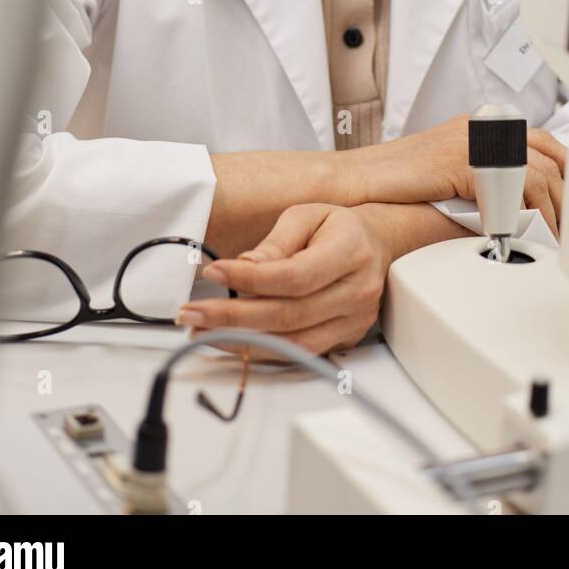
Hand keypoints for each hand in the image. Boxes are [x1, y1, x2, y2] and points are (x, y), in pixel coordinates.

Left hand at [176, 203, 394, 357]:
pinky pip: (299, 353)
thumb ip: (276, 242)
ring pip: (293, 343)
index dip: (251, 280)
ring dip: (241, 341)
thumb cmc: (338, 226)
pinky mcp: (344, 340)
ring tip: (203, 331)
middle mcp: (357, 292)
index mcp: (351, 251)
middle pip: (289, 315)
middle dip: (233, 318)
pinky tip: (231, 342)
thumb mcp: (307, 216)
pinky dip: (262, 350)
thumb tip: (244, 267)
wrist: (377, 244)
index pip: (295, 275)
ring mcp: (353, 321)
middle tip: (192, 313)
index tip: (214, 272)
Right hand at [341, 112, 567, 221]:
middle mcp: (482, 128)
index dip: (565, 173)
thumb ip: (485, 181)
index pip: (542, 143)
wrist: (356, 181)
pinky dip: (518, 215)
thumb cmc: (395, 184)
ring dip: (548, 212)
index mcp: (482, 128)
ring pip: (534, 174)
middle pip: (547, 157)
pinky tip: (519, 234)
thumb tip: (521, 210)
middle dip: (565, 197)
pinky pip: (507, 188)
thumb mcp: (451, 175)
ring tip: (550, 240)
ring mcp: (473, 141)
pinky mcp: (462, 160)